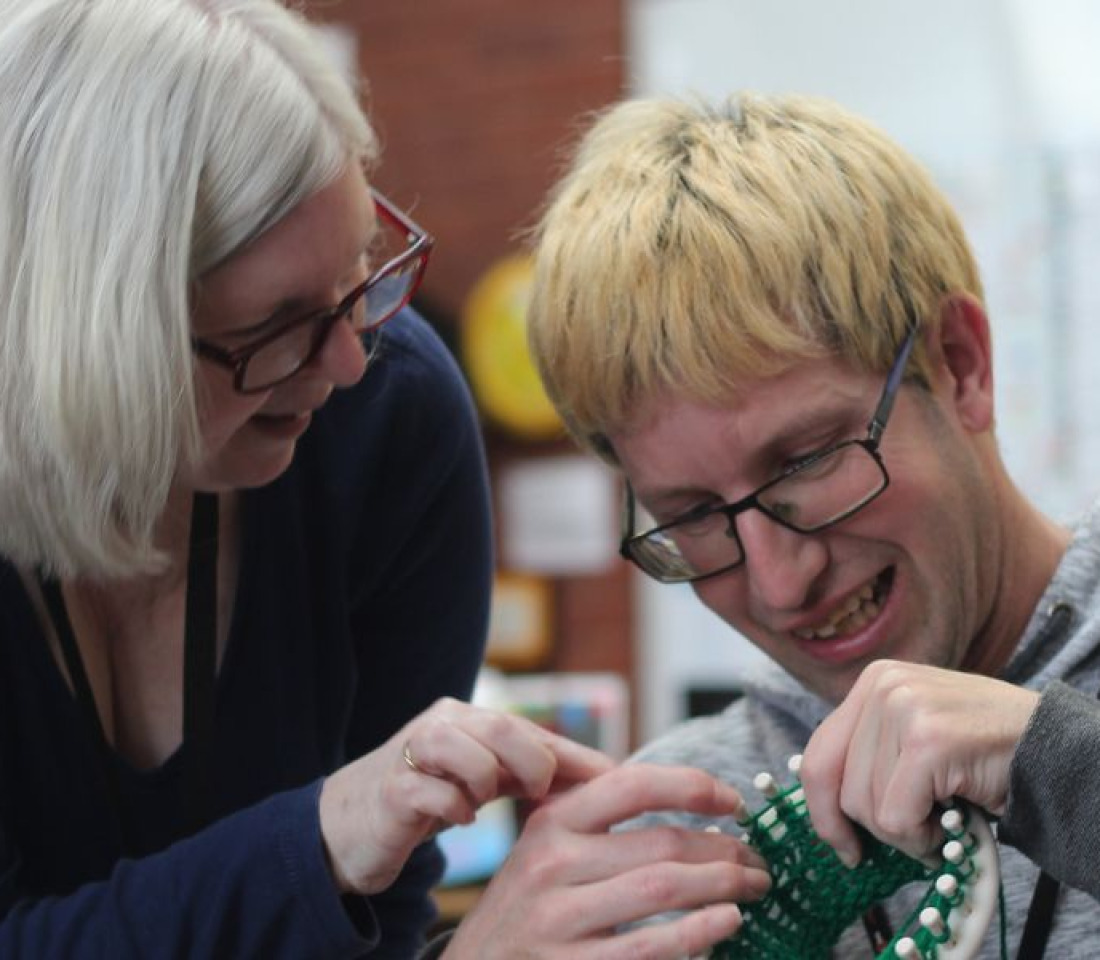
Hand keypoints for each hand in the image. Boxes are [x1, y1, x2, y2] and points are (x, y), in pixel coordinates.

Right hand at [319, 697, 612, 894]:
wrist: (349, 825)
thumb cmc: (428, 796)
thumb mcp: (483, 779)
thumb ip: (529, 772)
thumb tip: (600, 780)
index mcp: (468, 717)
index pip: (531, 728)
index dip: (572, 754)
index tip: (612, 779)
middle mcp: (441, 723)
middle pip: (502, 727)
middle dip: (533, 763)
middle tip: (537, 793)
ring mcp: (413, 753)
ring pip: (471, 752)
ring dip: (487, 783)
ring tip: (481, 801)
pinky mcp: (392, 790)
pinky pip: (437, 794)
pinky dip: (455, 809)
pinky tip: (456, 818)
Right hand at [443, 764, 771, 959]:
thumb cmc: (525, 906)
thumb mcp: (543, 848)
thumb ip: (595, 817)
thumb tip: (685, 798)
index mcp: (551, 821)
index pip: (633, 784)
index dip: (693, 786)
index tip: (733, 801)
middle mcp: (552, 863)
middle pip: (660, 843)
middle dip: (724, 849)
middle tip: (756, 859)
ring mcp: (560, 919)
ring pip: (663, 889)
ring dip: (723, 886)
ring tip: (752, 888)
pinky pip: (651, 946)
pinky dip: (700, 932)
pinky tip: (725, 923)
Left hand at [799, 659, 1039, 863]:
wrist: (1056, 749)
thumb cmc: (984, 753)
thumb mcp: (914, 736)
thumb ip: (871, 755)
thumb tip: (824, 808)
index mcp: (873, 681)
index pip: (819, 753)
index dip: (822, 809)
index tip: (842, 844)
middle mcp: (882, 685)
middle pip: (838, 785)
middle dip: (870, 828)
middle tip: (910, 838)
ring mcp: (904, 707)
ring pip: (866, 806)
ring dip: (906, 833)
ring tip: (942, 817)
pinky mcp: (928, 741)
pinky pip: (897, 818)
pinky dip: (922, 839)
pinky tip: (950, 822)